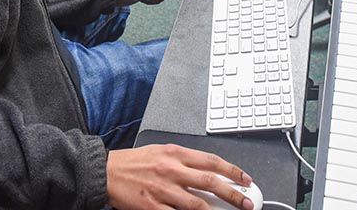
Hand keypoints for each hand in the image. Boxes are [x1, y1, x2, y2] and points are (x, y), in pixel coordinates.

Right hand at [106, 145, 253, 209]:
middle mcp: (172, 170)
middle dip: (233, 194)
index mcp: (176, 153)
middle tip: (248, 202)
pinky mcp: (153, 208)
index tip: (245, 179)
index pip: (211, 161)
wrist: (107, 172)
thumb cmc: (135, 162)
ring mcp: (163, 190)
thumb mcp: (162, 151)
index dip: (232, 171)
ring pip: (198, 204)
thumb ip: (184, 160)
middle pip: (210, 183)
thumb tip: (207, 171)